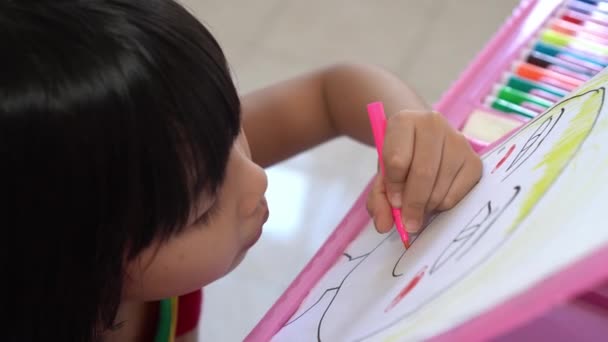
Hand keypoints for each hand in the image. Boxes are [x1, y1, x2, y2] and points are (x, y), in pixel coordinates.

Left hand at [366, 110, 481, 233]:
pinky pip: (458, 194)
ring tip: (419, 206)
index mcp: (403, 121)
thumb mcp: (383, 175)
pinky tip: (435, 198)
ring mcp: (457, 140)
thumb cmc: (400, 157)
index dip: (394, 188)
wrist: (421, 140)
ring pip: (441, 186)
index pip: (397, 161)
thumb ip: (378, 199)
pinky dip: (444, 205)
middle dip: (413, 204)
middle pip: (423, 173)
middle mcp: (432, 124)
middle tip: (408, 222)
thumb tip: (383, 226)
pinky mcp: (474, 159)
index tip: (393, 203)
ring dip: (428, 206)